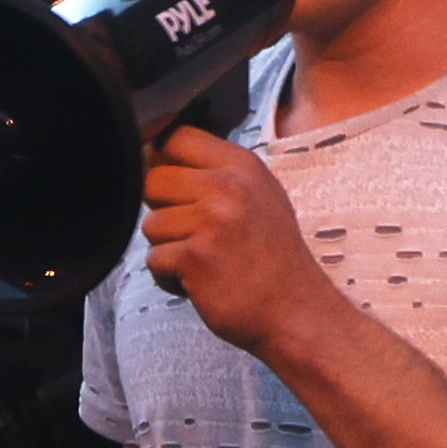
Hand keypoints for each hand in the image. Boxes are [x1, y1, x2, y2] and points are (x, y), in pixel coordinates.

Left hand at [141, 126, 339, 352]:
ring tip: (203, 260)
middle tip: (192, 233)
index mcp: (242, 166)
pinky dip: (170, 278)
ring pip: (150, 224)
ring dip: (168, 249)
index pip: (177, 137)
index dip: (160, 157)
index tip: (163, 178)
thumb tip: (159, 153)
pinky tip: (200, 281)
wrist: (296, 311)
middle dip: (163, 210)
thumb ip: (217, 172)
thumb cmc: (273, 258)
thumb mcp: (259, 195)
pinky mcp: (195, 257)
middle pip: (153, 180)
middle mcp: (227, 187)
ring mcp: (210, 221)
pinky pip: (154, 259)